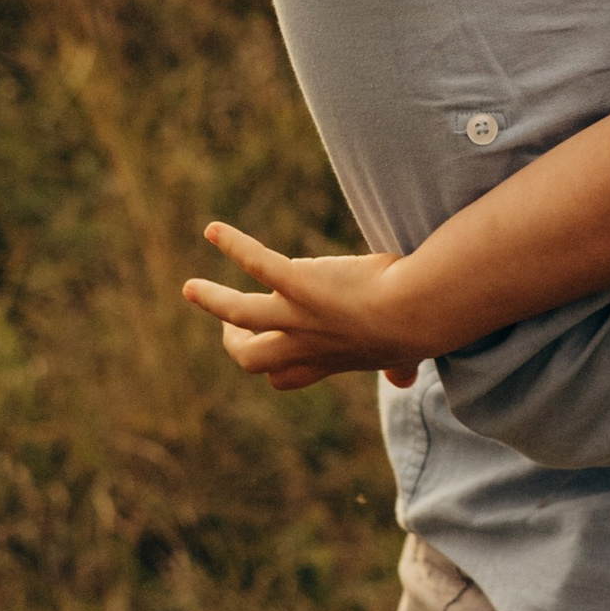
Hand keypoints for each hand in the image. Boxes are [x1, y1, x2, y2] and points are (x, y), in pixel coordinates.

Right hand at [183, 222, 424, 391]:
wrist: (419, 311)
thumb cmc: (418, 327)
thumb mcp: (405, 354)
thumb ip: (398, 367)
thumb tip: (404, 379)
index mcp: (329, 359)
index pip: (285, 376)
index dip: (273, 366)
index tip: (272, 348)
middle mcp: (306, 343)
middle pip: (252, 359)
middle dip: (236, 344)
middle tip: (228, 325)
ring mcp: (298, 314)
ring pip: (239, 316)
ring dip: (212, 300)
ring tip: (190, 287)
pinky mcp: (298, 282)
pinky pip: (256, 264)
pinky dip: (233, 245)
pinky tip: (214, 230)